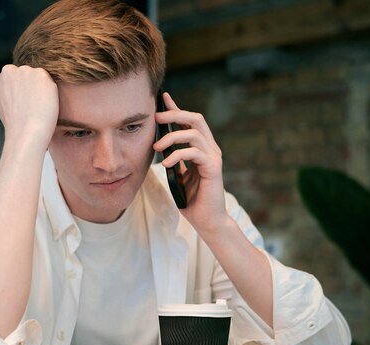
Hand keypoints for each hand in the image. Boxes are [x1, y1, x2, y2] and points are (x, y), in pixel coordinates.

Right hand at [0, 65, 58, 152]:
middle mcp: (8, 71)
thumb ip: (7, 92)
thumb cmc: (17, 125)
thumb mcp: (3, 105)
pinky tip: (44, 104)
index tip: (21, 106)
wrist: (26, 134)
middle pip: (26, 75)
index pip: (13, 79)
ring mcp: (24, 71)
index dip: (20, 94)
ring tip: (37, 106)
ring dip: (40, 87)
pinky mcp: (41, 74)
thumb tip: (17, 89)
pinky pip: (50, 81)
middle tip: (31, 107)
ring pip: (38, 77)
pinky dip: (51, 92)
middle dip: (30, 86)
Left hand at [153, 92, 226, 233]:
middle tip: (156, 117)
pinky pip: (193, 152)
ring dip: (171, 137)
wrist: (207, 220)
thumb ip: (174, 159)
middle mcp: (210, 149)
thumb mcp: (178, 175)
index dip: (176, 108)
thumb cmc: (192, 199)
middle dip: (174, 114)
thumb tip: (160, 145)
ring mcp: (213, 157)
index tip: (162, 98)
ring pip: (193, 133)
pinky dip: (176, 155)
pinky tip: (165, 164)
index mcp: (202, 148)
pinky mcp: (213, 168)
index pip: (190, 121)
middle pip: (195, 119)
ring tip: (157, 147)